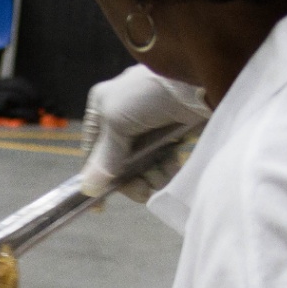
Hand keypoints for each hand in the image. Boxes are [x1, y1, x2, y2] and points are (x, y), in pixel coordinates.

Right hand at [79, 63, 212, 200]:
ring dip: (151, 174)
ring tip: (163, 172)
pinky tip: (173, 166)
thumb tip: (87, 189)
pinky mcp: (172, 132)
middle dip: (131, 178)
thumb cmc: (149, 95)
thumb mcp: (117, 122)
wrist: (199, 81)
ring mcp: (149, 126)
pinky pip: (162, 160)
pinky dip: (166, 167)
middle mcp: (123, 116)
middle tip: (143, 190)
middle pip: (118, 162)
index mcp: (102, 106)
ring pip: (141, 164)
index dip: (96, 177)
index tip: (100, 206)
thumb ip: (104, 157)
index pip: (93, 150)